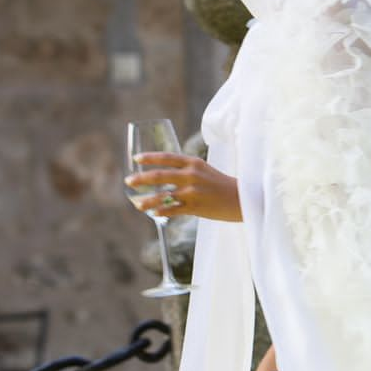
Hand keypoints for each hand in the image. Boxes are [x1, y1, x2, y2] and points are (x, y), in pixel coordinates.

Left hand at [126, 152, 240, 222]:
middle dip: (141, 179)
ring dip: (147, 200)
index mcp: (194, 163)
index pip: (167, 157)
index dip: (150, 157)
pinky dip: (161, 211)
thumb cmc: (222, 185)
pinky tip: (152, 213)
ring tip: (137, 204)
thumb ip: (187, 170)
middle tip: (128, 181)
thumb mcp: (205, 170)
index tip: (136, 158)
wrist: (242, 199)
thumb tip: (166, 174)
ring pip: (163, 195)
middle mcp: (191, 175)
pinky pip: (173, 209)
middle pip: (160, 175)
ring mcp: (192, 191)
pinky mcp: (195, 207)